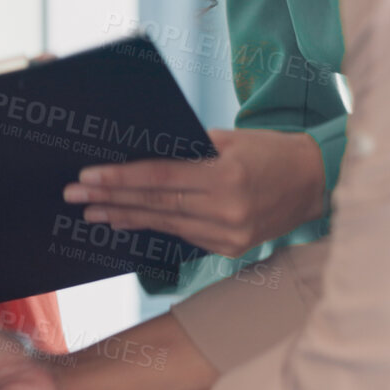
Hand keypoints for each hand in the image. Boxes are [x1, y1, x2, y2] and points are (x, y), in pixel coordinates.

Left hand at [63, 128, 325, 256]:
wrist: (316, 184)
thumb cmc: (269, 151)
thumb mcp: (231, 140)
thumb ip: (188, 149)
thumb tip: (136, 154)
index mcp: (227, 177)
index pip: (161, 178)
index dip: (121, 178)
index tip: (88, 176)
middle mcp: (228, 210)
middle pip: (156, 204)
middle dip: (110, 199)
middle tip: (73, 196)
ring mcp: (229, 235)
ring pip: (165, 224)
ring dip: (123, 218)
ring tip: (91, 213)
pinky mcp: (230, 249)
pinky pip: (183, 235)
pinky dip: (153, 228)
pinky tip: (125, 222)